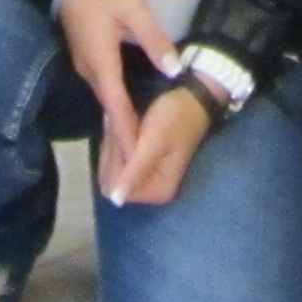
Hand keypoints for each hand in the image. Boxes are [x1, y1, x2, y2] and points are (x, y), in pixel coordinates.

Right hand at [52, 0, 178, 171]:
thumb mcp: (133, 8)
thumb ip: (154, 40)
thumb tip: (174, 70)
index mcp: (102, 63)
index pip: (117, 108)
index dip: (128, 135)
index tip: (137, 161)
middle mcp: (90, 71)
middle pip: (109, 111)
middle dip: (123, 139)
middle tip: (136, 167)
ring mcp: (85, 65)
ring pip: (105, 102)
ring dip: (118, 125)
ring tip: (133, 150)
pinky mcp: (85, 58)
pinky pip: (102, 90)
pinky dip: (114, 108)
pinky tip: (123, 116)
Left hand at [98, 82, 212, 209]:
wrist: (192, 101)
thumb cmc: (174, 119)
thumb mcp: (153, 142)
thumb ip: (135, 171)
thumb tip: (116, 200)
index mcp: (157, 191)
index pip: (114, 186)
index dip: (114, 160)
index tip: (125, 133)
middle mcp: (151, 192)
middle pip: (110, 179)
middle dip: (113, 151)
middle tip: (126, 123)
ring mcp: (146, 180)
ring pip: (110, 168)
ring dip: (114, 144)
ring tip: (128, 122)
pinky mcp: (141, 168)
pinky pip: (116, 161)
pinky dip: (117, 143)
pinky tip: (127, 126)